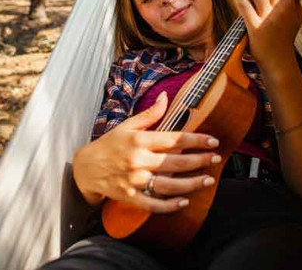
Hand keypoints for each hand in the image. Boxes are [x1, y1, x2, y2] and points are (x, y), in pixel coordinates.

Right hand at [72, 92, 220, 212]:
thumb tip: (166, 97)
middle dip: (199, 160)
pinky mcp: (130, 197)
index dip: (196, 140)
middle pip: (176, 161)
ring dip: (191, 183)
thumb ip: (150, 114)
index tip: (213, 140)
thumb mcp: (127, 125)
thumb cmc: (108, 145)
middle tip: (216, 158)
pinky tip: (184, 201)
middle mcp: (138, 160)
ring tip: (208, 180)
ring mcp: (134, 180)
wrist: (85, 168)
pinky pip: (153, 204)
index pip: (174, 139)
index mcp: (139, 140)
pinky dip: (169, 205)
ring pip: (168, 184)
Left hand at [238, 0, 301, 70]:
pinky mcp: (256, 28)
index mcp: (292, 4)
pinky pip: (244, 5)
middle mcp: (282, 9)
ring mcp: (269, 18)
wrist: (278, 60)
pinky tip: (246, 10)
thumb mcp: (295, 15)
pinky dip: (242, 4)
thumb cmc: (284, 35)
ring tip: (250, 1)